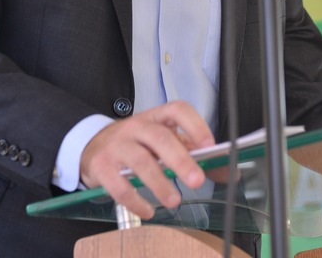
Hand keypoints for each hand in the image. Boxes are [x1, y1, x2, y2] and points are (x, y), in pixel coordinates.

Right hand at [79, 100, 214, 218]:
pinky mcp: (102, 166)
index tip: (209, 145)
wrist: (92, 147)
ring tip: (174, 201)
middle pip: (160, 137)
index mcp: (156, 117)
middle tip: (197, 180)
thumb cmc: (136, 144)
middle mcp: (136, 127)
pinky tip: (148, 211)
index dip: (194, 125)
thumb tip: (230, 172)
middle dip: (180, 159)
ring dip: (159, 183)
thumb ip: (193, 154)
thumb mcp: (162, 142)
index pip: (177, 110)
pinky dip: (136, 201)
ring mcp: (117, 145)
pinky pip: (119, 185)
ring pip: (140, 161)